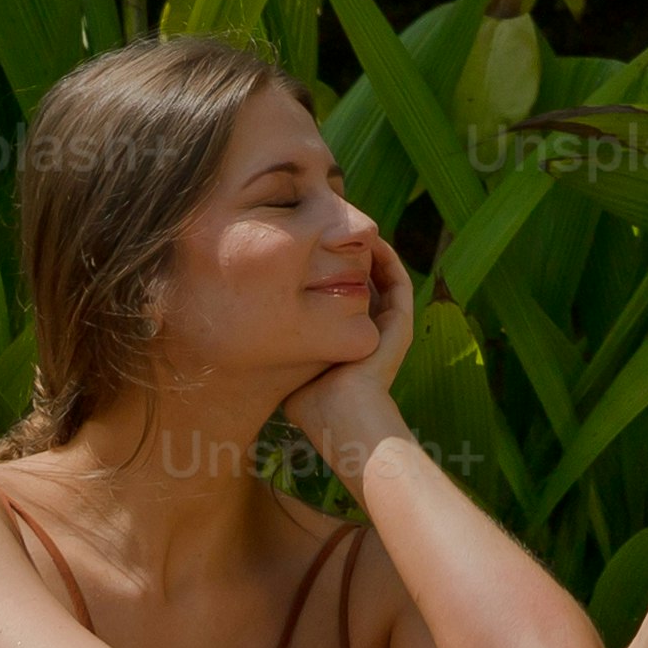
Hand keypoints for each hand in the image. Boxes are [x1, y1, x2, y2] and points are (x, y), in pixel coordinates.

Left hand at [283, 232, 421, 451]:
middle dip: (348, 257)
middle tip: (329, 232)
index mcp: (349, 338)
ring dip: (370, 252)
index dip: (330, 271)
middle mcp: (372, 330)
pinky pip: (399, 281)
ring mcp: (390, 327)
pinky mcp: (401, 323)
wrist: (341, 417)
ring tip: (350, 229)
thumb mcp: (290, 359)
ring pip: (384, 277)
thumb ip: (279, 339)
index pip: (341, 295)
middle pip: (364, 282)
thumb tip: (246, 320)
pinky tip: (371, 242)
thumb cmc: (308, 399)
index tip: (309, 250)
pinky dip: (388, 259)